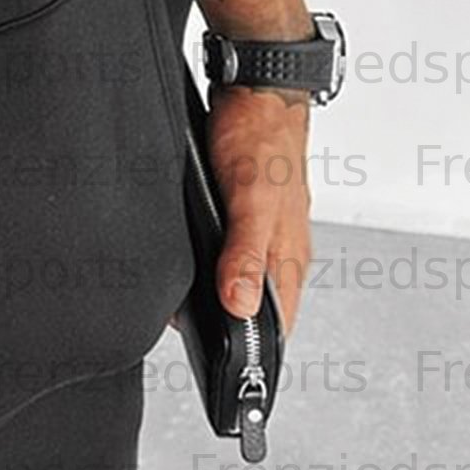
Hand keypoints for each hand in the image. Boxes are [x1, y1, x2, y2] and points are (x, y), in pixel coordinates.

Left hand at [205, 81, 310, 333]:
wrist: (257, 85)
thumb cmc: (262, 136)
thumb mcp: (251, 199)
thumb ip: (247, 253)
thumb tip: (236, 306)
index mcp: (288, 257)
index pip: (277, 327)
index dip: (256, 358)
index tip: (231, 384)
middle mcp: (279, 247)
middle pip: (257, 306)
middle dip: (230, 330)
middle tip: (191, 346)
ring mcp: (263, 226)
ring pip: (241, 275)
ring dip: (216, 294)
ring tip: (181, 314)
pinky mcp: (244, 206)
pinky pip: (230, 247)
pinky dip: (211, 260)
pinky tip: (187, 260)